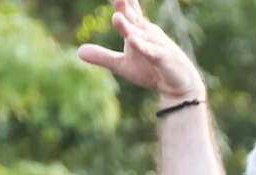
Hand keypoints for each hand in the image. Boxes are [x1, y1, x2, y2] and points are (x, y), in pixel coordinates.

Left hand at [78, 0, 202, 103]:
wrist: (177, 85)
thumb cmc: (151, 70)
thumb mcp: (122, 65)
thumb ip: (103, 57)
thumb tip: (78, 52)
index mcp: (136, 29)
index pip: (127, 10)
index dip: (120, 2)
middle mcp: (146, 32)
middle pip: (132, 16)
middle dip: (123, 6)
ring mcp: (156, 44)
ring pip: (139, 33)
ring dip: (128, 26)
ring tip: (116, 18)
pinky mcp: (163, 58)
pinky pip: (151, 51)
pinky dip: (143, 46)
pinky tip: (133, 41)